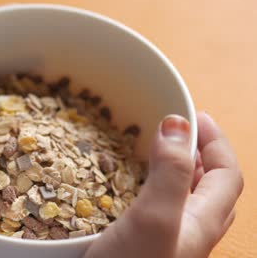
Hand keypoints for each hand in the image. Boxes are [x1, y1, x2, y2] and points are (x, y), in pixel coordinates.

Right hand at [85, 112, 242, 257]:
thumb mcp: (154, 218)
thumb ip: (170, 173)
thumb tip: (176, 124)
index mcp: (202, 222)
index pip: (227, 173)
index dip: (216, 140)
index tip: (193, 115)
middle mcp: (191, 231)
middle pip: (211, 185)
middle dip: (199, 152)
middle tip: (177, 132)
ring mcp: (170, 240)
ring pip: (186, 197)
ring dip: (178, 170)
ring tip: (157, 152)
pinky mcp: (146, 245)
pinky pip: (162, 208)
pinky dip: (155, 187)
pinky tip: (132, 188)